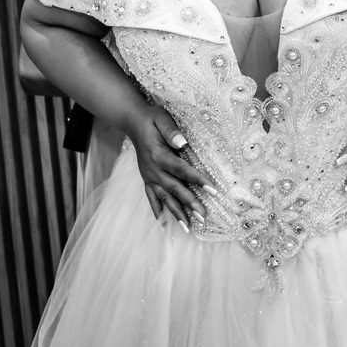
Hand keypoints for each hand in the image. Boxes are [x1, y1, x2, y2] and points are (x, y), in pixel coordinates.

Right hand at [123, 104, 213, 229]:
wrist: (132, 121)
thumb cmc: (151, 118)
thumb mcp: (162, 118)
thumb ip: (171, 131)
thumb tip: (183, 142)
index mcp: (159, 155)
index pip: (182, 170)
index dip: (198, 180)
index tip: (213, 190)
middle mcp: (153, 170)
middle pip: (174, 188)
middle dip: (190, 203)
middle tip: (204, 216)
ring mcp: (149, 176)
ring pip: (163, 198)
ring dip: (175, 213)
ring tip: (187, 227)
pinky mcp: (146, 179)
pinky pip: (151, 198)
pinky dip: (157, 212)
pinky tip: (163, 225)